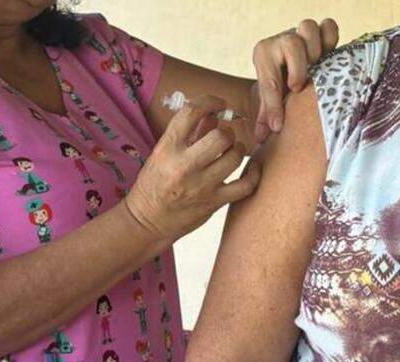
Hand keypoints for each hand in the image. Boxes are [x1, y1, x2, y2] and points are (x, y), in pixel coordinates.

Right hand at [126, 95, 260, 240]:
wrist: (146, 222)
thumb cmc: (154, 185)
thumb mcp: (163, 155)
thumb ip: (189, 134)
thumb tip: (214, 115)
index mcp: (167, 149)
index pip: (190, 113)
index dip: (209, 101)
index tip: (218, 104)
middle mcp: (184, 166)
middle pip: (220, 136)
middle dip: (227, 132)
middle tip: (225, 137)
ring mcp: (201, 186)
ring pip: (235, 158)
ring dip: (238, 150)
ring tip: (233, 151)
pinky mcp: (213, 203)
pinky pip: (245, 186)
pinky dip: (253, 175)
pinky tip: (252, 169)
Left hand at [252, 18, 338, 141]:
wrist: (288, 66)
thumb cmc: (278, 85)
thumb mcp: (269, 99)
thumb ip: (266, 116)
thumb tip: (262, 139)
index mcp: (263, 55)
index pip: (269, 81)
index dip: (274, 106)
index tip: (278, 126)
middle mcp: (281, 40)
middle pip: (292, 43)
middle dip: (299, 69)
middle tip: (298, 87)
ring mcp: (301, 33)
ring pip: (309, 28)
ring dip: (315, 52)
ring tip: (315, 69)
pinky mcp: (320, 31)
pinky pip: (329, 26)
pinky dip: (330, 40)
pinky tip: (329, 58)